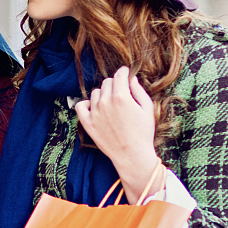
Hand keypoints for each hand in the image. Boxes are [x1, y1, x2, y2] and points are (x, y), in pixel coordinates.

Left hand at [75, 66, 162, 195]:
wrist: (132, 155)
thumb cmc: (143, 133)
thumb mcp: (147, 109)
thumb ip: (139, 90)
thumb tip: (131, 79)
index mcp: (121, 97)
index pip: (119, 75)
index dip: (123, 72)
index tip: (125, 72)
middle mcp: (105, 102)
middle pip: (107, 82)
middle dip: (115, 84)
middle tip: (121, 92)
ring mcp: (94, 112)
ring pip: (95, 93)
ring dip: (103, 94)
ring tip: (111, 104)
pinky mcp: (87, 123)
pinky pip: (80, 106)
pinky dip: (86, 104)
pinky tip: (94, 107)